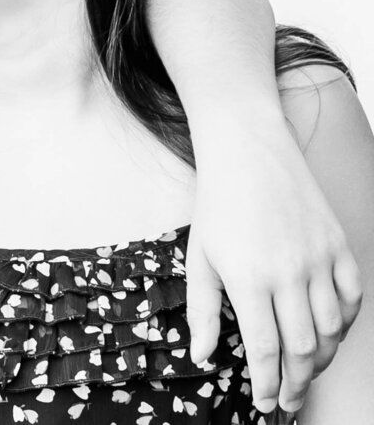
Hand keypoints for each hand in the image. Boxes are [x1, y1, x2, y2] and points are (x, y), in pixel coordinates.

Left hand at [186, 121, 362, 415]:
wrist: (249, 154)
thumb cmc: (218, 206)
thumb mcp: (200, 258)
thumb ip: (204, 311)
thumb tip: (203, 356)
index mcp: (249, 278)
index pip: (265, 348)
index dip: (267, 382)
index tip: (265, 402)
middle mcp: (289, 273)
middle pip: (304, 346)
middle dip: (297, 381)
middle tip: (289, 399)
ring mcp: (319, 259)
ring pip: (333, 328)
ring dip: (322, 358)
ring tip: (306, 371)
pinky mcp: (339, 246)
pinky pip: (352, 297)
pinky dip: (345, 323)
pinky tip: (330, 334)